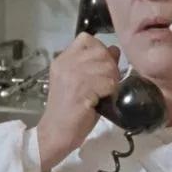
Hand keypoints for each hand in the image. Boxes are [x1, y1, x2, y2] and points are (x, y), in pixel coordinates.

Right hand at [37, 33, 120, 171]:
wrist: (56, 132)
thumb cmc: (70, 109)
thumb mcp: (81, 81)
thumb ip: (95, 64)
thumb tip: (115, 50)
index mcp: (63, 59)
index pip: (86, 38)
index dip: (100, 49)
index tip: (101, 66)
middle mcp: (66, 64)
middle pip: (100, 51)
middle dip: (110, 66)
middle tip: (107, 83)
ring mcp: (73, 76)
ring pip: (107, 67)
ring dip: (112, 80)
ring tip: (105, 93)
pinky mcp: (81, 90)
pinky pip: (108, 83)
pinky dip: (110, 92)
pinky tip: (103, 100)